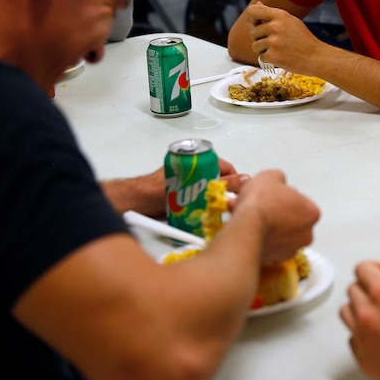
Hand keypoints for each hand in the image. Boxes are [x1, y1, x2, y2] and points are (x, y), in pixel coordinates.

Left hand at [100, 157, 242, 216]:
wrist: (134, 203)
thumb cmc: (157, 190)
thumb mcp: (192, 185)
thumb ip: (220, 182)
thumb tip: (245, 179)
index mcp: (198, 161)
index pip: (227, 168)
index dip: (235, 181)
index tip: (238, 195)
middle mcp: (195, 172)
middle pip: (221, 182)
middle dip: (225, 193)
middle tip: (226, 207)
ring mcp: (190, 185)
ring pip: (212, 193)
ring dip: (215, 203)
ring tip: (217, 214)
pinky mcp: (184, 199)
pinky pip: (201, 203)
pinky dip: (205, 210)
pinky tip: (206, 218)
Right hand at [230, 170, 319, 264]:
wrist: (246, 228)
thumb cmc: (261, 204)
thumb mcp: (271, 176)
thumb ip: (279, 179)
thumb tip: (276, 182)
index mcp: (312, 212)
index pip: (300, 201)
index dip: (284, 196)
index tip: (273, 195)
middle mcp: (306, 234)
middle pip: (291, 219)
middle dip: (276, 213)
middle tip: (261, 205)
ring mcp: (290, 249)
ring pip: (279, 234)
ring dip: (267, 225)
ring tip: (248, 216)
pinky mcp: (274, 260)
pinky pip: (268, 246)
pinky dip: (259, 238)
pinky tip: (246, 228)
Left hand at [246, 2, 321, 71]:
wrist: (316, 56)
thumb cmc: (303, 39)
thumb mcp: (290, 21)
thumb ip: (272, 14)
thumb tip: (257, 4)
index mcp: (279, 15)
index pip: (253, 11)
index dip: (253, 19)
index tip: (258, 24)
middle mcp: (275, 26)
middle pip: (253, 32)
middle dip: (261, 39)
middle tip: (277, 42)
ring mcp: (273, 42)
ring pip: (255, 46)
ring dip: (264, 50)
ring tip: (279, 49)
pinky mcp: (273, 56)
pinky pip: (261, 57)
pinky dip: (270, 60)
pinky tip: (282, 57)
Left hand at [339, 262, 379, 379]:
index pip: (363, 269)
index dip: (375, 267)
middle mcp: (366, 313)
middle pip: (353, 290)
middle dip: (369, 286)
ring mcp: (362, 338)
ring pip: (347, 313)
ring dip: (360, 307)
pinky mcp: (364, 360)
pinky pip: (353, 339)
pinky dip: (363, 333)